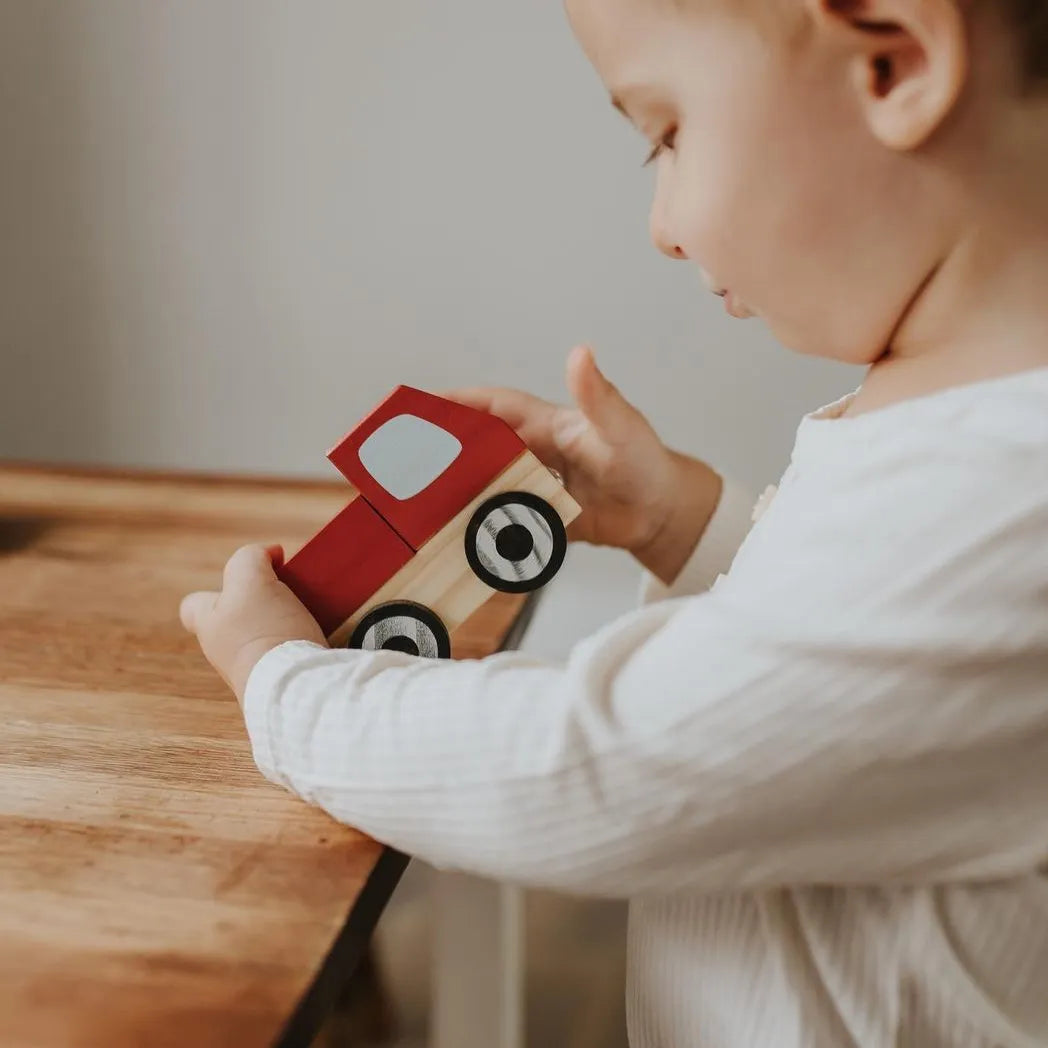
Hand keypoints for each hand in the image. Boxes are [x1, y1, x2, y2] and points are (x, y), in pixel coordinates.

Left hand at [180, 544, 327, 704]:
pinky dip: (303, 644)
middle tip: (284, 592)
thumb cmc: (264, 632)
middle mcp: (225, 652)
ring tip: (309, 612)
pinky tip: (320, 635)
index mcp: (209, 627)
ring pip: (265, 638)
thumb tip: (268, 555)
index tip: (251, 577)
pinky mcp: (281, 684)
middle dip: (259, 604)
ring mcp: (253, 671)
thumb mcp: (250, 577)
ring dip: (286, 623)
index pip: (195, 606)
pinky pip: (289, 657)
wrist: (293, 686)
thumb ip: (250, 558)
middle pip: (235, 620)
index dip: (216, 588)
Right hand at [448, 346, 722, 582]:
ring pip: (488, 487)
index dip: (459, 403)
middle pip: (480, 448)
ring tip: (424, 504)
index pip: (494, 407)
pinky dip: (486, 531)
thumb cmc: (646, 461)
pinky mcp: (543, 520)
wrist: (663, 514)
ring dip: (459, 494)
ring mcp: (538, 488)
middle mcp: (536, 454)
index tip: (422, 404)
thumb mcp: (621, 427)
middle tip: (407, 459)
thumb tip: (581, 354)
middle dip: (445, 449)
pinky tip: (464, 540)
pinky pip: (507, 525)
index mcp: (548, 426)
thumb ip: (598, 396)